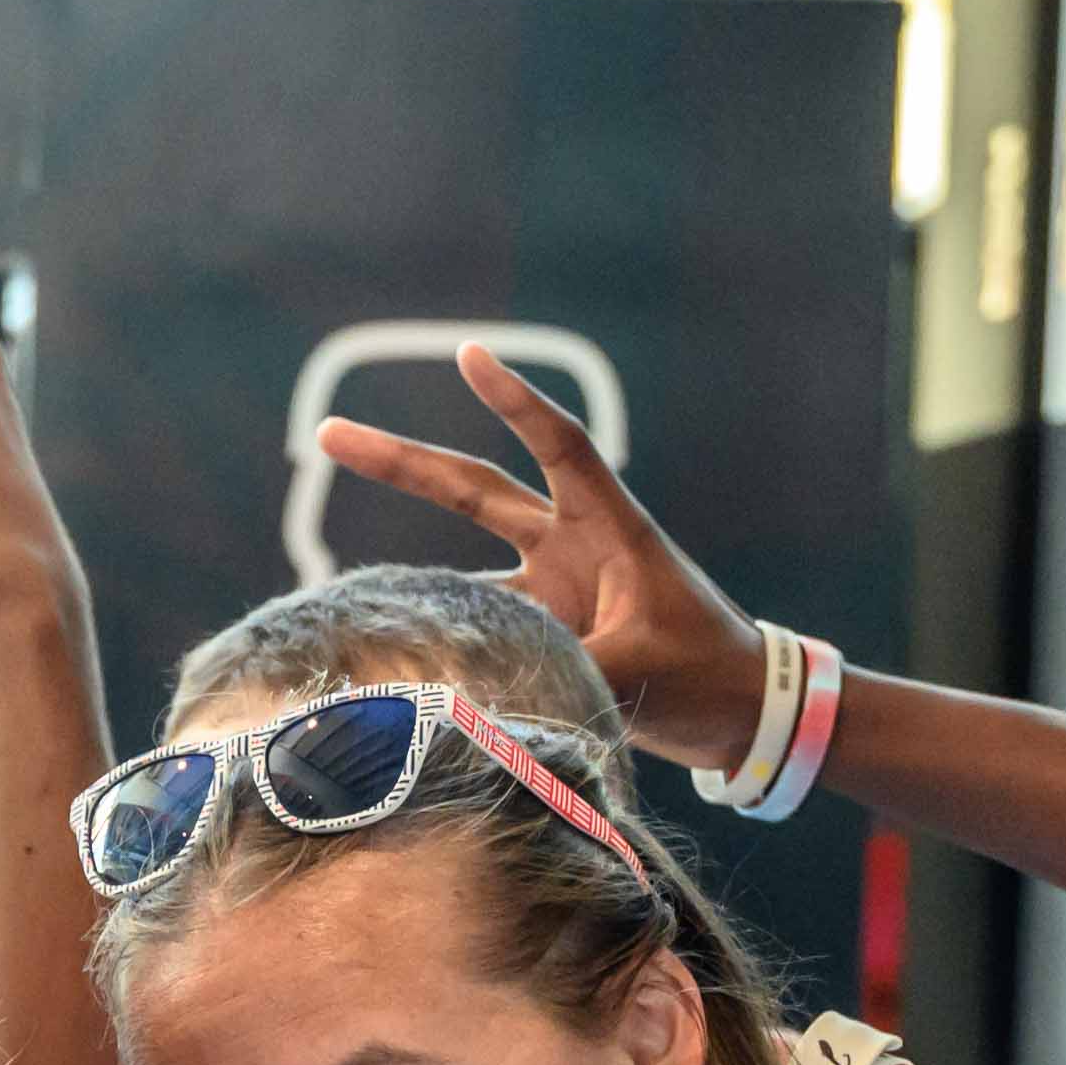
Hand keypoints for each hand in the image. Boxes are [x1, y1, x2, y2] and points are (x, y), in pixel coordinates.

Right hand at [308, 345, 776, 773]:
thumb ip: (564, 672)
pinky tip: (391, 663)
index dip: (515, 402)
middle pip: (473, 492)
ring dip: (405, 582)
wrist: (738, 710)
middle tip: (328, 433)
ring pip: (459, 570)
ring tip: (339, 599)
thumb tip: (484, 694)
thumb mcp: (639, 668)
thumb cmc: (705, 676)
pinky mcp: (541, 634)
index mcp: (609, 530)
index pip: (558, 446)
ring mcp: (551, 590)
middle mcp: (570, 548)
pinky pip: (476, 630)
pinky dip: (441, 643)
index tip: (468, 355)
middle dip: (402, 463)